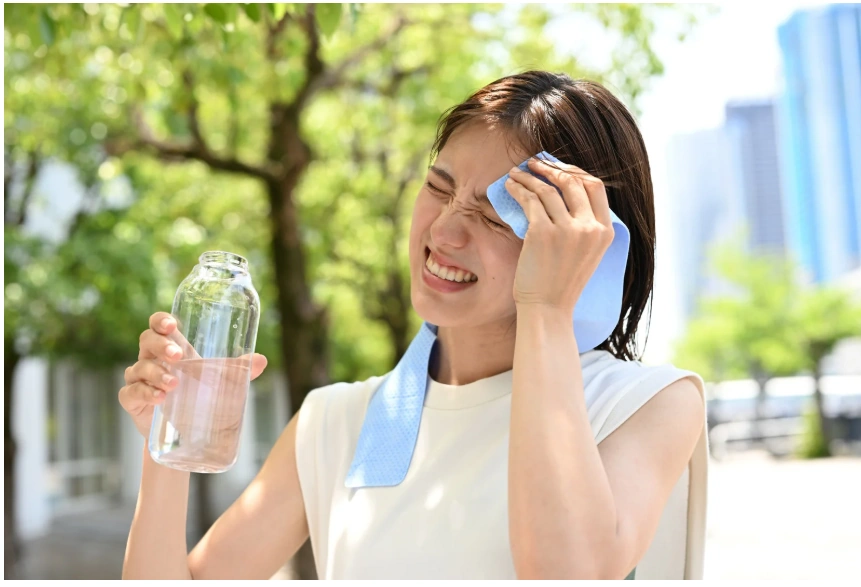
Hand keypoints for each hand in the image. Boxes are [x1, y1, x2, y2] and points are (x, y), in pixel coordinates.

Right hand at [118, 311, 268, 438]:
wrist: (185, 435)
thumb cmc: (200, 398)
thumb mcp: (222, 382)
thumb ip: (240, 371)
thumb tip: (261, 360)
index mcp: (172, 348)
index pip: (160, 326)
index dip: (161, 321)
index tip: (171, 325)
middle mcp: (153, 359)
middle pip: (147, 340)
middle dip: (161, 345)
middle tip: (178, 356)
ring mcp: (140, 379)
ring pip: (139, 367)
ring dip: (156, 373)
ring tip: (174, 385)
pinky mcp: (133, 400)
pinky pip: (131, 392)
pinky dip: (144, 393)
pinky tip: (158, 398)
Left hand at [505, 158, 614, 313]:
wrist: (547, 310)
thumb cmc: (560, 284)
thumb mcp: (585, 253)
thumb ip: (583, 226)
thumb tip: (562, 193)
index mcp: (605, 232)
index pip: (596, 187)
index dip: (575, 172)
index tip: (558, 168)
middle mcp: (590, 228)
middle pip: (573, 182)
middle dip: (551, 168)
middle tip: (534, 165)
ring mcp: (567, 230)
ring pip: (548, 189)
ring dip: (529, 177)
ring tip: (516, 174)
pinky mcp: (543, 233)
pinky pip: (530, 200)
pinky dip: (518, 189)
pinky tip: (510, 186)